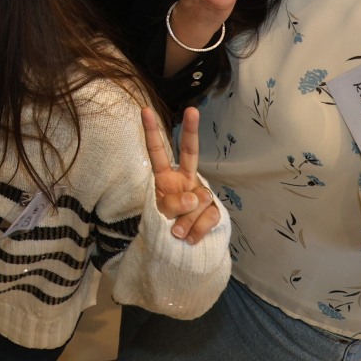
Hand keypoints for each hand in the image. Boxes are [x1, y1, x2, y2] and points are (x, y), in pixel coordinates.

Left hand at [144, 106, 220, 243]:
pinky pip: (208, 217)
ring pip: (196, 200)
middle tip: (192, 110)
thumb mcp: (160, 215)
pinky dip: (197, 231)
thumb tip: (193, 199)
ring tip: (178, 233)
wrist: (183, 250)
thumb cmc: (166, 225)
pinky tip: (191, 239)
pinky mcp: (215, 209)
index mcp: (166, 177)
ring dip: (185, 221)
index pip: (157, 152)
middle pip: (190, 152)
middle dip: (191, 131)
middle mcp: (185, 179)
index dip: (151, 132)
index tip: (145, 110)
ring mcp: (202, 193)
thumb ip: (173, 205)